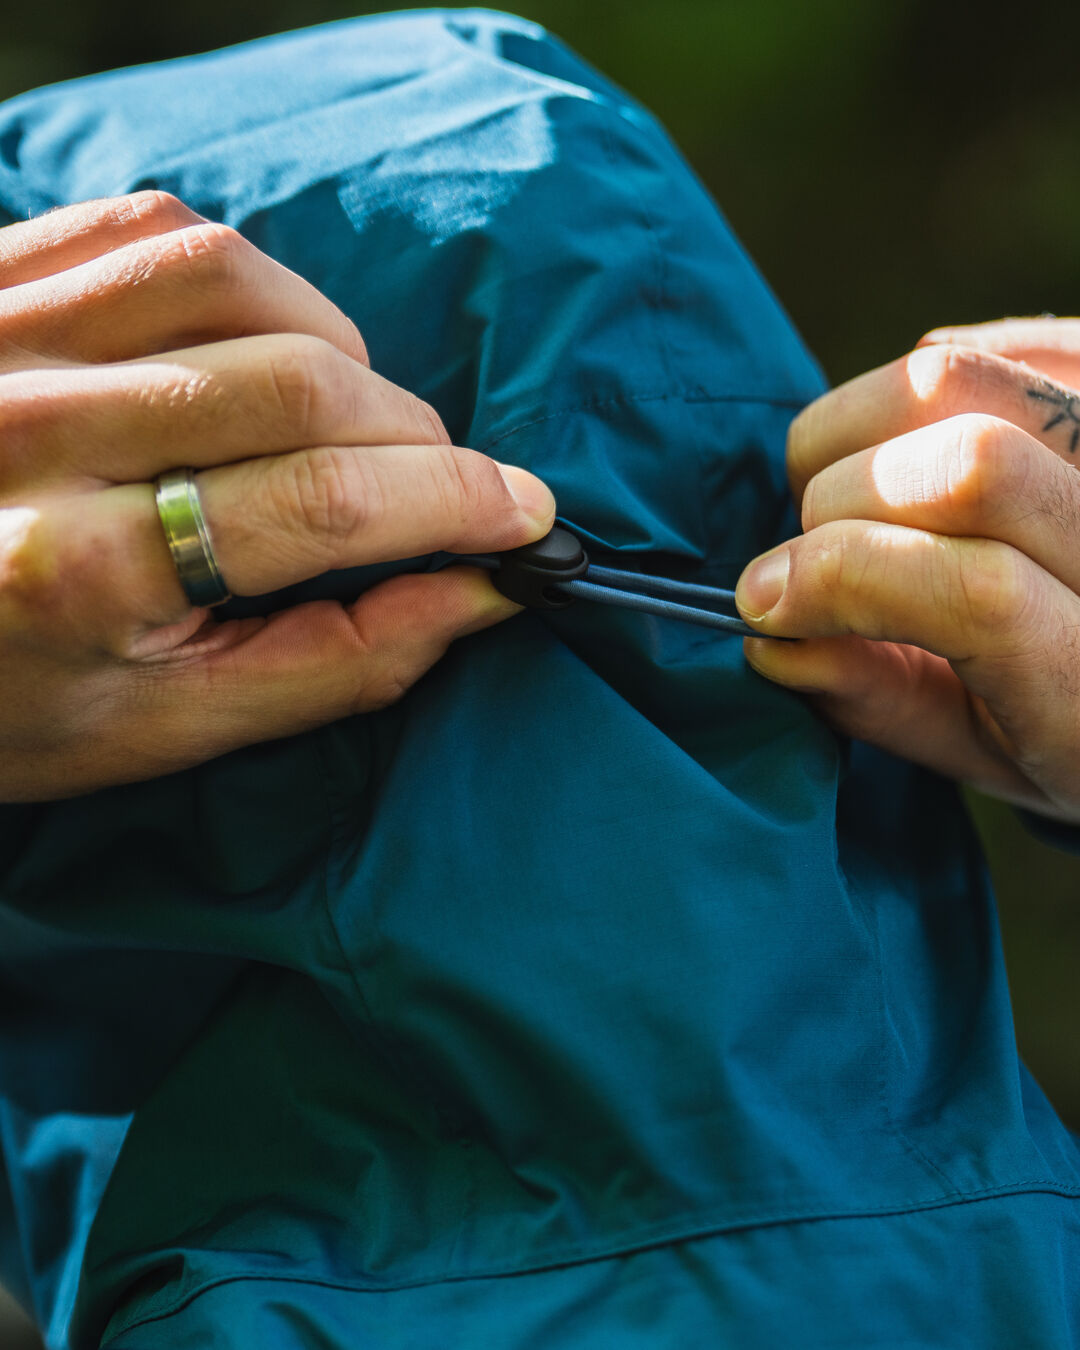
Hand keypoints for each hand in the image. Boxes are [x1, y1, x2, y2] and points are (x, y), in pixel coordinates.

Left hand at [0, 193, 554, 800]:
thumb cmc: (12, 702)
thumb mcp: (172, 725)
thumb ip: (339, 663)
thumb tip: (481, 592)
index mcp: (80, 571)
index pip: (325, 505)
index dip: (456, 504)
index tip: (527, 517)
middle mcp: (32, 433)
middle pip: (301, 386)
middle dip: (416, 437)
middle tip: (444, 487)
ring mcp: (2, 338)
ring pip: (240, 284)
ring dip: (340, 351)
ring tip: (353, 419)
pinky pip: (160, 230)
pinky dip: (253, 281)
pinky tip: (268, 345)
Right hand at [735, 318, 1079, 823]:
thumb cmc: (1065, 720)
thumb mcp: (983, 749)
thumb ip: (882, 700)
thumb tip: (772, 639)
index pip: (974, 592)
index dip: (841, 576)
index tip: (762, 598)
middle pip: (967, 463)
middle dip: (838, 500)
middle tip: (812, 546)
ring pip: (963, 374)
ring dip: (855, 425)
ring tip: (849, 488)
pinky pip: (991, 343)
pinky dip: (916, 387)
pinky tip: (914, 446)